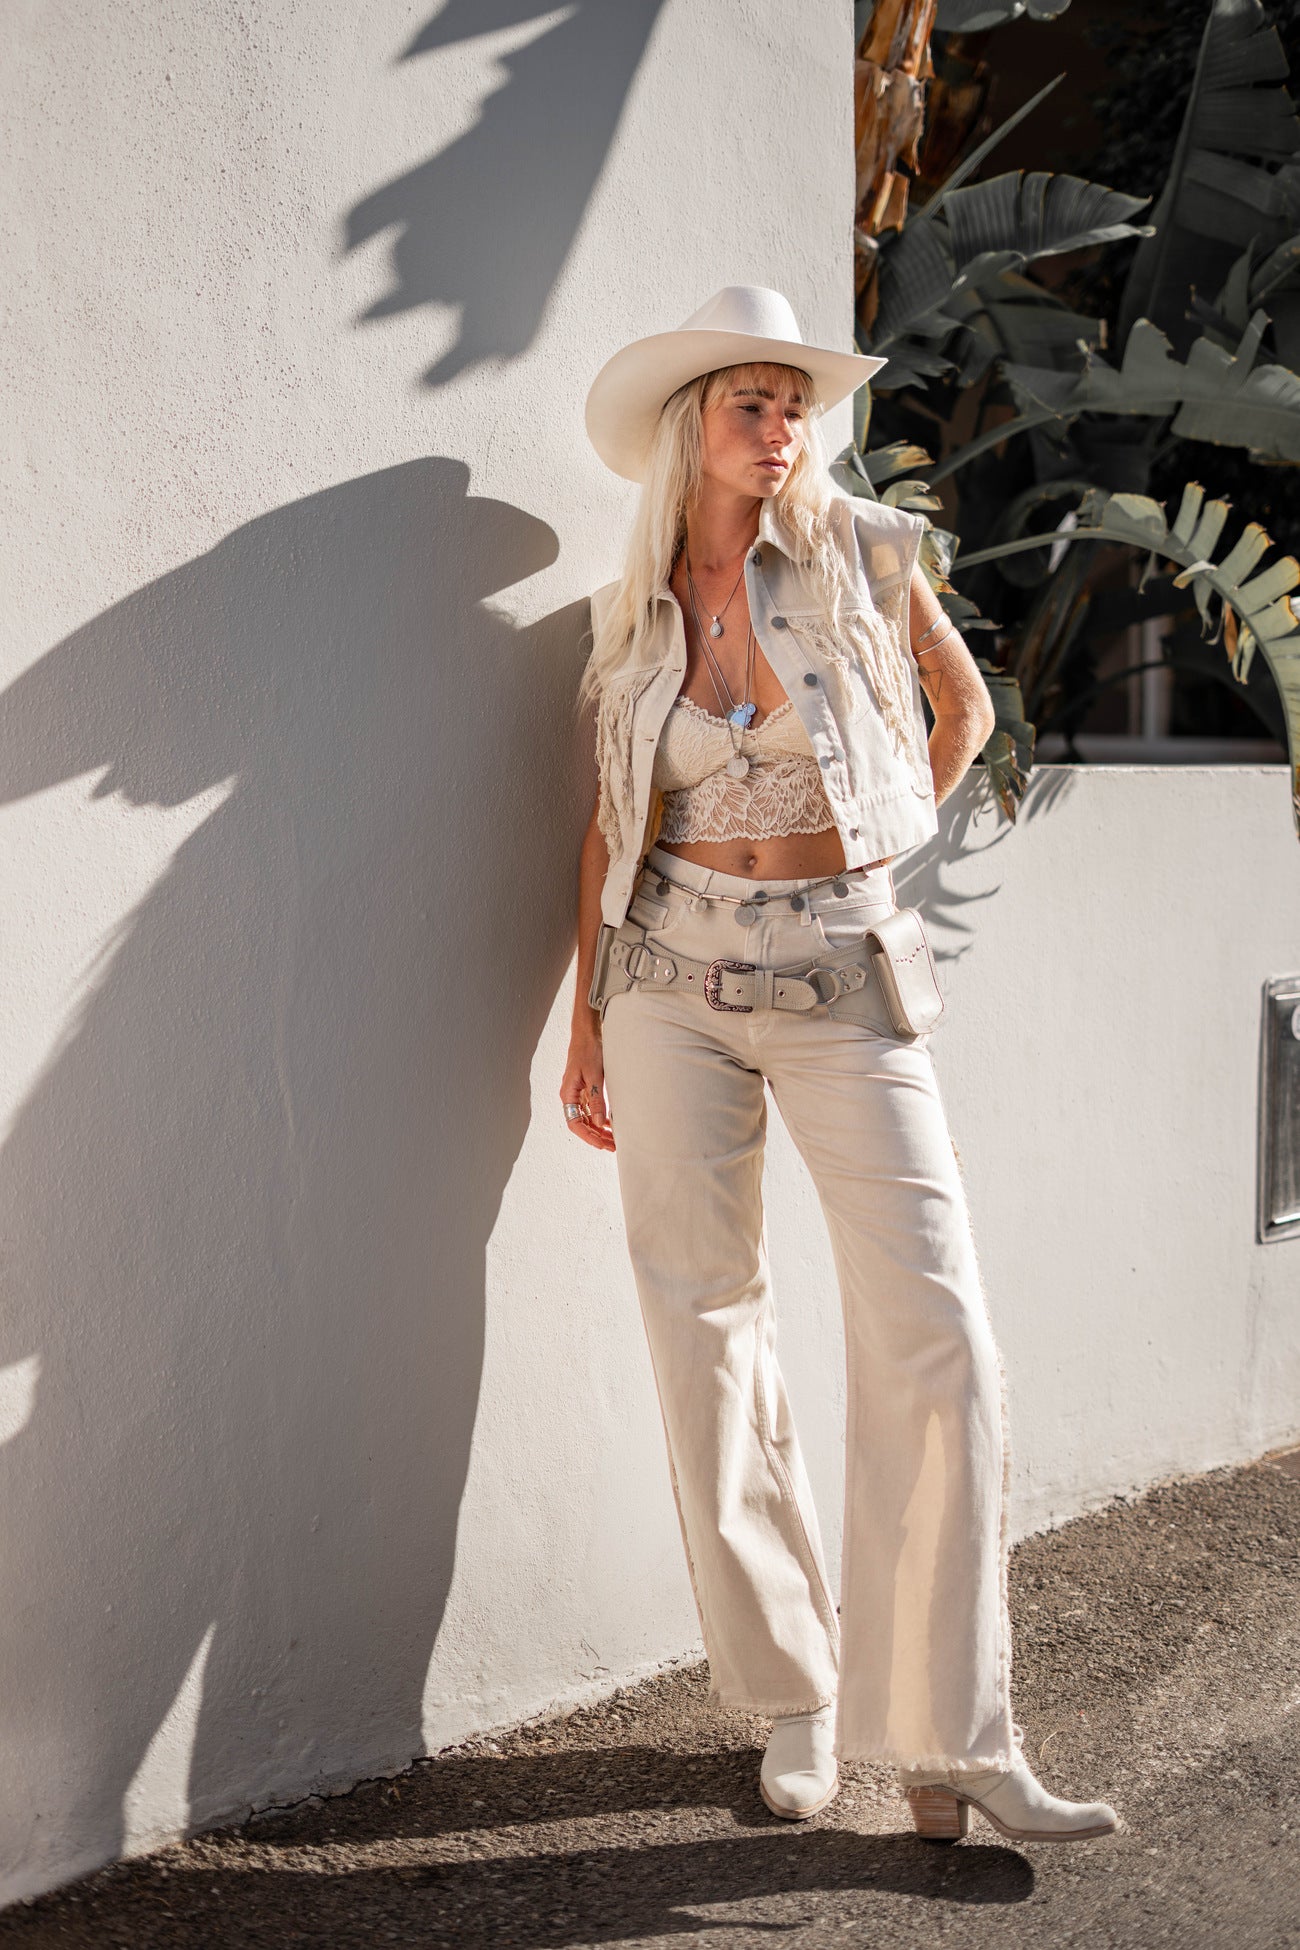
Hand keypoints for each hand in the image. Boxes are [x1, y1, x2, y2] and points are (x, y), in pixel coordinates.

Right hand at [561, 1018, 614, 1151]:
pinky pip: (592, 1109)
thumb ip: (596, 1100)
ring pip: (587, 1118)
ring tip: (614, 1139)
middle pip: (582, 1123)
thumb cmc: (588, 1051)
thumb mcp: (595, 1076)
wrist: (588, 1033)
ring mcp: (578, 1093)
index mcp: (568, 1094)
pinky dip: (601, 1117)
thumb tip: (599, 1123)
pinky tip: (611, 1123)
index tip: (602, 1144)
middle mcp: (571, 1096)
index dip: (588, 1136)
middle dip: (596, 1136)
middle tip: (613, 1146)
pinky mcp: (586, 1088)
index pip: (575, 1124)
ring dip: (600, 1129)